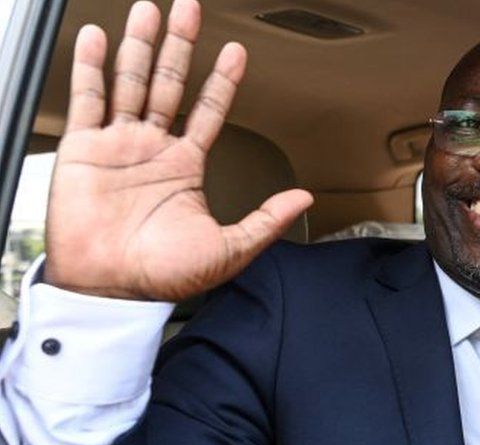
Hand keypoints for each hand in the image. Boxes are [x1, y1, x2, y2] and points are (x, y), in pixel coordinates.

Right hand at [43, 0, 312, 300]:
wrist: (111, 289)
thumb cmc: (163, 276)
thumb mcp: (230, 249)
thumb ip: (266, 220)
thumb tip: (304, 200)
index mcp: (185, 166)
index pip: (209, 111)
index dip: (222, 81)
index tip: (237, 53)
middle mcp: (153, 149)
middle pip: (170, 83)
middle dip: (181, 45)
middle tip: (190, 9)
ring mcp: (118, 145)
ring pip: (131, 81)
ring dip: (141, 46)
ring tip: (150, 10)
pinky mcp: (84, 149)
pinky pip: (88, 99)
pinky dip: (91, 67)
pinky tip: (99, 38)